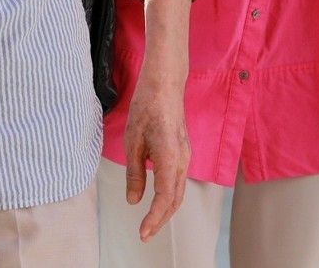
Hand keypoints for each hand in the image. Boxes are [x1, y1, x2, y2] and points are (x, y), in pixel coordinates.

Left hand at [122, 69, 189, 241]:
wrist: (164, 84)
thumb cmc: (146, 107)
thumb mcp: (133, 140)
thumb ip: (134, 172)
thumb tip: (133, 200)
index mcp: (169, 158)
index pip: (164, 199)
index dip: (154, 219)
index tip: (142, 232)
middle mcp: (182, 160)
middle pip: (175, 200)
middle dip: (160, 220)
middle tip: (145, 234)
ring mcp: (185, 156)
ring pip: (179, 191)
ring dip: (166, 209)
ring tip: (150, 221)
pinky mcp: (183, 151)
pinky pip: (179, 180)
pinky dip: (170, 195)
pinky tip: (158, 198)